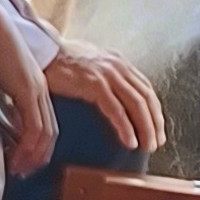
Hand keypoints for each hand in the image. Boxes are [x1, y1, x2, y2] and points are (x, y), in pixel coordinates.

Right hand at [0, 0, 57, 176]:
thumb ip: (1, 94)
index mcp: (34, 84)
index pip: (44, 120)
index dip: (38, 143)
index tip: (25, 158)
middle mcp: (40, 89)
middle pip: (50, 130)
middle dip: (39, 155)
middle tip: (26, 170)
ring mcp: (36, 90)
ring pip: (45, 133)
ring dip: (34, 155)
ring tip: (20, 169)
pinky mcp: (28, 91)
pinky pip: (34, 126)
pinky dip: (28, 145)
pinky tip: (17, 156)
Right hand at [46, 45, 165, 156]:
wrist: (42, 53)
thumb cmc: (61, 63)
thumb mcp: (91, 67)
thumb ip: (106, 79)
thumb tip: (114, 99)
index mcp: (119, 63)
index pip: (146, 89)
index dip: (155, 111)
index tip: (157, 129)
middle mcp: (118, 66)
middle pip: (146, 97)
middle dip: (155, 123)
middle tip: (156, 143)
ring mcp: (107, 73)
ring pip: (136, 104)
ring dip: (145, 128)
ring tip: (147, 146)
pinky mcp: (94, 83)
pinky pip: (116, 109)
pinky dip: (126, 127)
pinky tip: (129, 141)